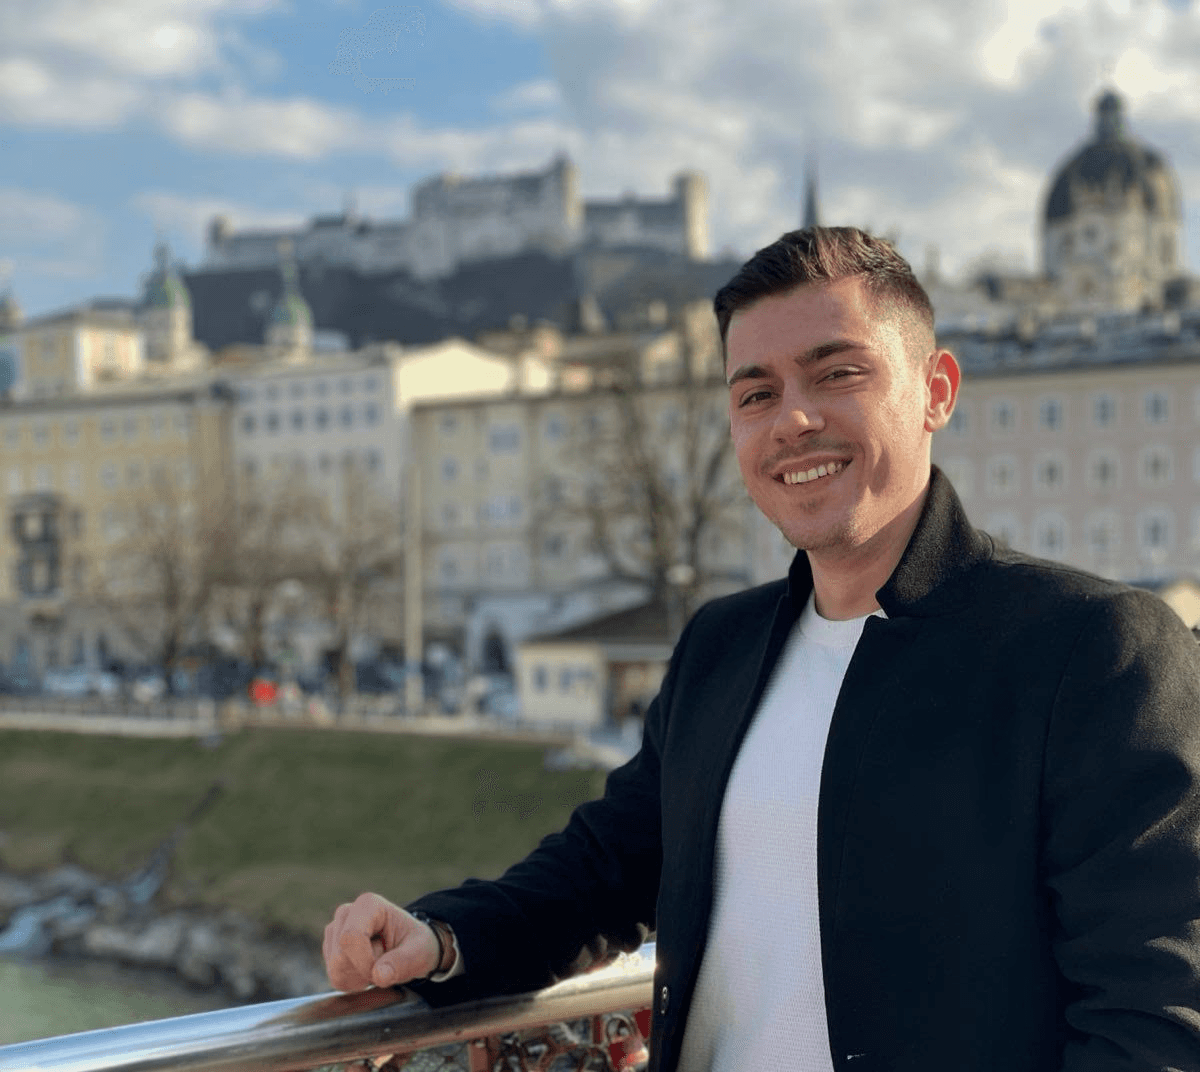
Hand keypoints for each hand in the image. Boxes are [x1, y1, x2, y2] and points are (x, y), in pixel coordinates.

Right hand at [323, 892, 440, 990]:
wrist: (409, 947)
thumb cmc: (416, 944)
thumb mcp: (420, 951)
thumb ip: (403, 961)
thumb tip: (379, 976)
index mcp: (368, 905)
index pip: (350, 937)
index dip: (364, 962)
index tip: (384, 971)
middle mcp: (346, 913)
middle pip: (339, 957)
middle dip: (363, 972)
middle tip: (385, 965)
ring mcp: (335, 930)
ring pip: (335, 969)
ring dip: (359, 978)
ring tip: (378, 965)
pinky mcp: (330, 948)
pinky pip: (335, 977)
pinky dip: (353, 982)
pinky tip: (367, 970)